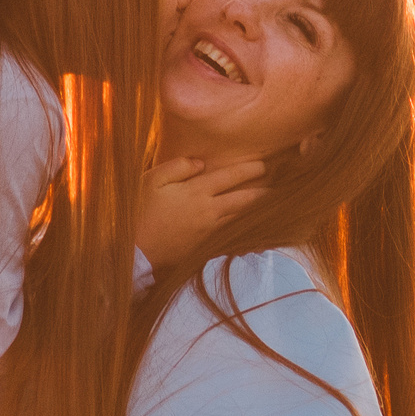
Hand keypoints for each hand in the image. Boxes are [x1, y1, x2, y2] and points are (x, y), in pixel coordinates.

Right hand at [135, 155, 265, 269]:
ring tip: (271, 205)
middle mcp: (209, 211)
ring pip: (240, 218)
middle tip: (279, 187)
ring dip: (257, 211)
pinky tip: (252, 229)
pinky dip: (244, 231)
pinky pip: (231, 236)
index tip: (265, 165)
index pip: (231, 177)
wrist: (135, 252)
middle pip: (244, 200)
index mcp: (196, 192)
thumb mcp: (152, 180)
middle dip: (263, 192)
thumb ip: (178, 167)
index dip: (250, 170)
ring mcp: (209, 232)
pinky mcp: (205, 247)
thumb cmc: (138, 212)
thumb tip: (201, 163)